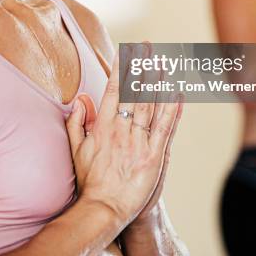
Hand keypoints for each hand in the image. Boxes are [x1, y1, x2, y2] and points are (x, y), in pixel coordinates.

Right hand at [66, 50, 181, 227]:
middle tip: (149, 45)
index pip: (113, 89)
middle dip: (142, 66)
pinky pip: (166, 127)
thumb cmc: (90, 181)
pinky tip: (178, 91)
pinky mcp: (154, 156)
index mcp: (103, 126)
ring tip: (164, 60)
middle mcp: (121, 129)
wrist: (103, 210)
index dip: (121, 67)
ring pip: (151, 105)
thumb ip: (77, 122)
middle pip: (134, 91)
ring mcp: (138, 142)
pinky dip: (173, 108)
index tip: (126, 49)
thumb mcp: (76, 149)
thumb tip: (80, 99)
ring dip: (158, 80)